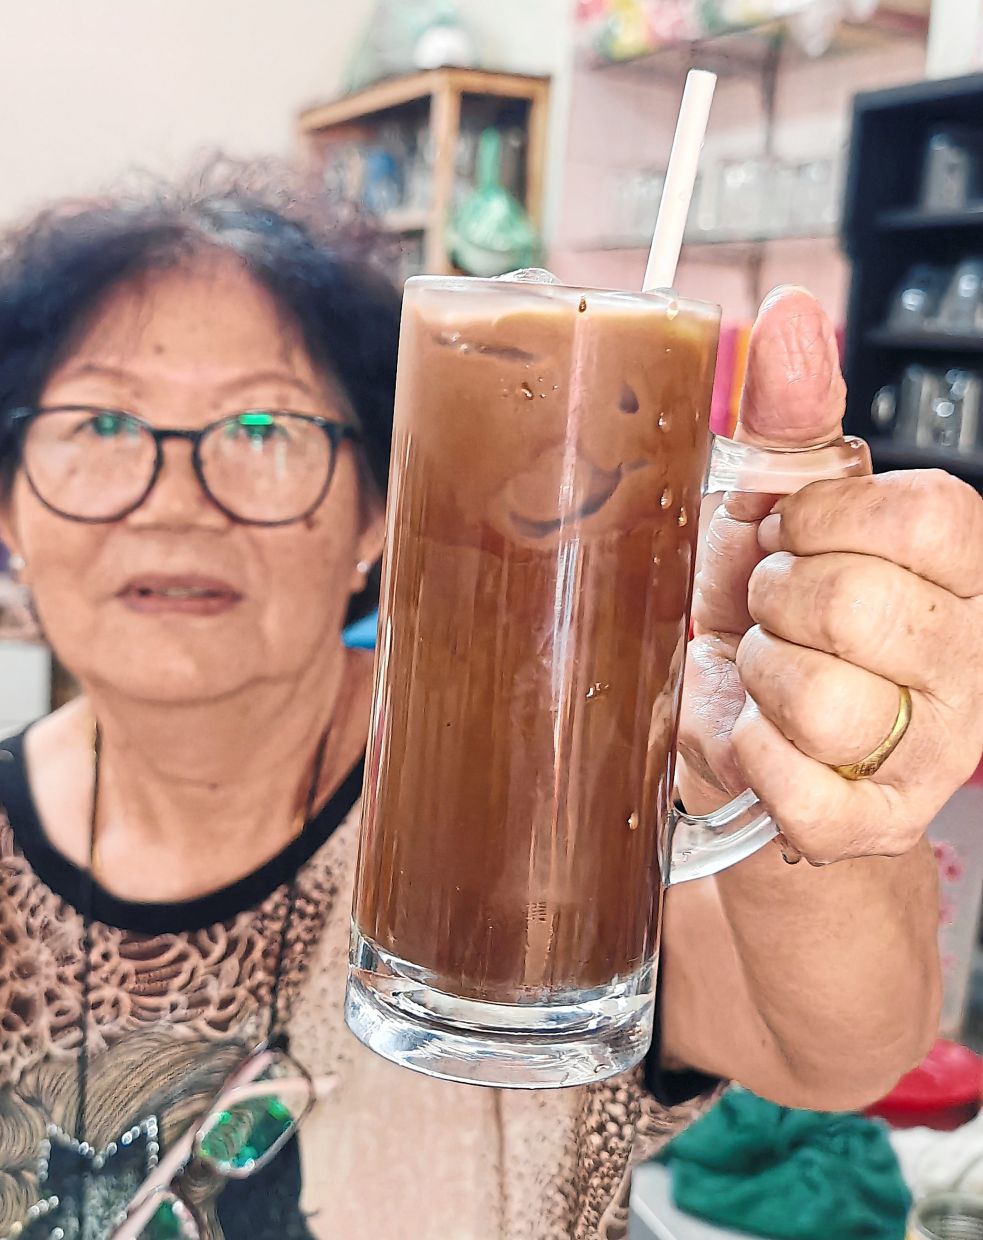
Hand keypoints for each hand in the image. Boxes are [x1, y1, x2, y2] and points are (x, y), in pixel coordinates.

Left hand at [677, 286, 982, 863]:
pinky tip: (759, 734)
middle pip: (856, 608)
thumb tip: (790, 319)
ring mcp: (938, 749)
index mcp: (964, 563)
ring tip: (768, 673)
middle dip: (779, 602)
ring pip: (821, 701)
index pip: (919, 516)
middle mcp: (973, 655)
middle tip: (773, 611)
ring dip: (761, 678)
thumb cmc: (771, 613)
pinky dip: (750, 754)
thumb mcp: (780, 512)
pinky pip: (796, 784)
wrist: (747, 726)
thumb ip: (794, 421)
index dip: (822, 522)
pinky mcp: (879, 821)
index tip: (795, 537)